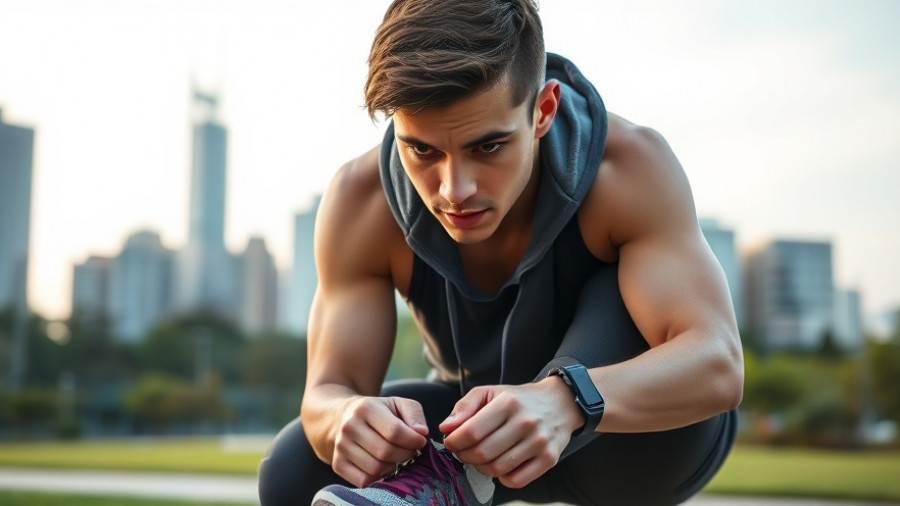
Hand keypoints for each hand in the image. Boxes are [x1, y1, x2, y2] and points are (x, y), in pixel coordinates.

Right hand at [332, 396, 428, 486]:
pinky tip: (384, 466)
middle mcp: (350, 426)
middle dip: (405, 455)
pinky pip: (363, 480)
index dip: (413, 440)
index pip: (394, 432)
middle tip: (411, 451)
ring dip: (393, 467)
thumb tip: (422, 432)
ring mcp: (341, 446)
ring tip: (397, 457)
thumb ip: (414, 414)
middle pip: (385, 452)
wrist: (343, 417)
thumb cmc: (378, 411)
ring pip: (375, 468)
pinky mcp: (338, 463)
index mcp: (366, 408)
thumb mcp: (397, 403)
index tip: (421, 441)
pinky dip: (378, 478)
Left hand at [438, 377, 583, 487]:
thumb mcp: (490, 392)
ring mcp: (539, 442)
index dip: (454, 441)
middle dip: (465, 456)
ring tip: (480, 457)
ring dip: (481, 467)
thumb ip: (464, 407)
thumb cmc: (518, 399)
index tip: (451, 442)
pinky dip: (502, 478)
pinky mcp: (549, 458)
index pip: (471, 431)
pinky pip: (516, 480)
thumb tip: (446, 428)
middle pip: (482, 452)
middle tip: (463, 451)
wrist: (560, 403)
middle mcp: (525, 422)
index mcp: (508, 403)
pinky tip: (500, 465)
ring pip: (497, 468)